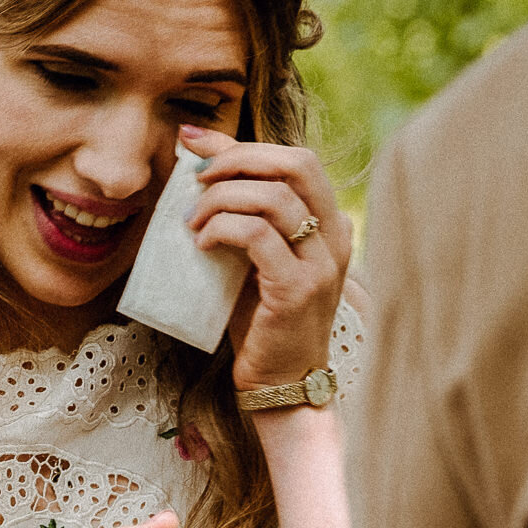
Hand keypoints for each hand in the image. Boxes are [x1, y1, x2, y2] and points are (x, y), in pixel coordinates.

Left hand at [179, 124, 352, 391]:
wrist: (280, 383)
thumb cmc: (260, 320)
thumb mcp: (251, 257)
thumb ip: (239, 213)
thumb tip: (194, 160)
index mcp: (329, 223)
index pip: (295, 159)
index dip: (242, 144)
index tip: (193, 144)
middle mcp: (335, 237)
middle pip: (295, 163)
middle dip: (236, 159)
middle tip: (195, 180)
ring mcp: (321, 263)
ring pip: (273, 197)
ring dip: (220, 200)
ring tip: (192, 223)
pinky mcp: (297, 289)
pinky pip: (258, 236)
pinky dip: (222, 230)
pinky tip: (202, 245)